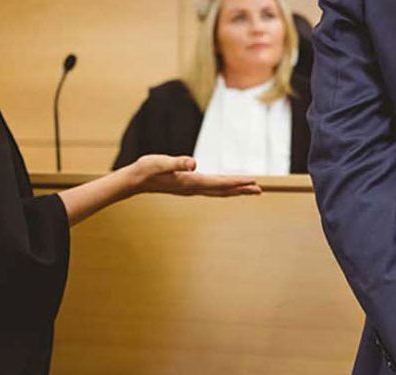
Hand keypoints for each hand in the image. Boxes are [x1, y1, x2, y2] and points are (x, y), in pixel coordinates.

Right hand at [130, 155, 261, 196]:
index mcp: (192, 182)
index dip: (238, 182)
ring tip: (249, 189)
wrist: (135, 180)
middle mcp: (194, 188)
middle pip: (224, 190)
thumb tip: (192, 163)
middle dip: (242, 190)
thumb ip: (177, 162)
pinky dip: (223, 188)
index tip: (254, 181)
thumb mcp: (161, 162)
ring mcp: (191, 188)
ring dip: (235, 190)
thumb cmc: (147, 169)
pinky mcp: (188, 186)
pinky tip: (226, 187)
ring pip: (219, 191)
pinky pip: (211, 188)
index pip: (220, 183)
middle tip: (260, 190)